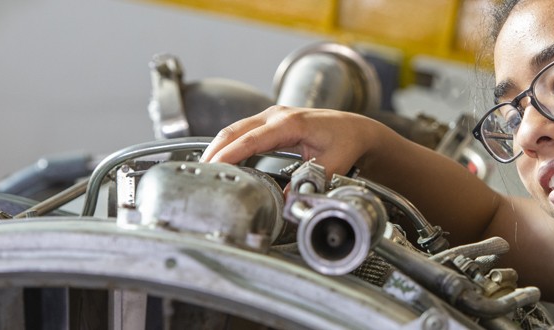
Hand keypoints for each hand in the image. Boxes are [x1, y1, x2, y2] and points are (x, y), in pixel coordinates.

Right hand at [201, 105, 387, 175]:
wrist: (355, 128)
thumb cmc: (346, 141)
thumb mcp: (333, 164)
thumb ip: (310, 181)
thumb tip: (286, 201)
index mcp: (291, 123)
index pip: (251, 139)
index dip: (229, 154)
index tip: (212, 167)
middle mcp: (277, 116)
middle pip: (234, 131)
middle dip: (214, 151)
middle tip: (198, 173)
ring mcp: (271, 117)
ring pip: (235, 130)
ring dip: (218, 148)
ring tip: (203, 171)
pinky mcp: (269, 123)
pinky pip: (242, 132)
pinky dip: (228, 145)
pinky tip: (220, 162)